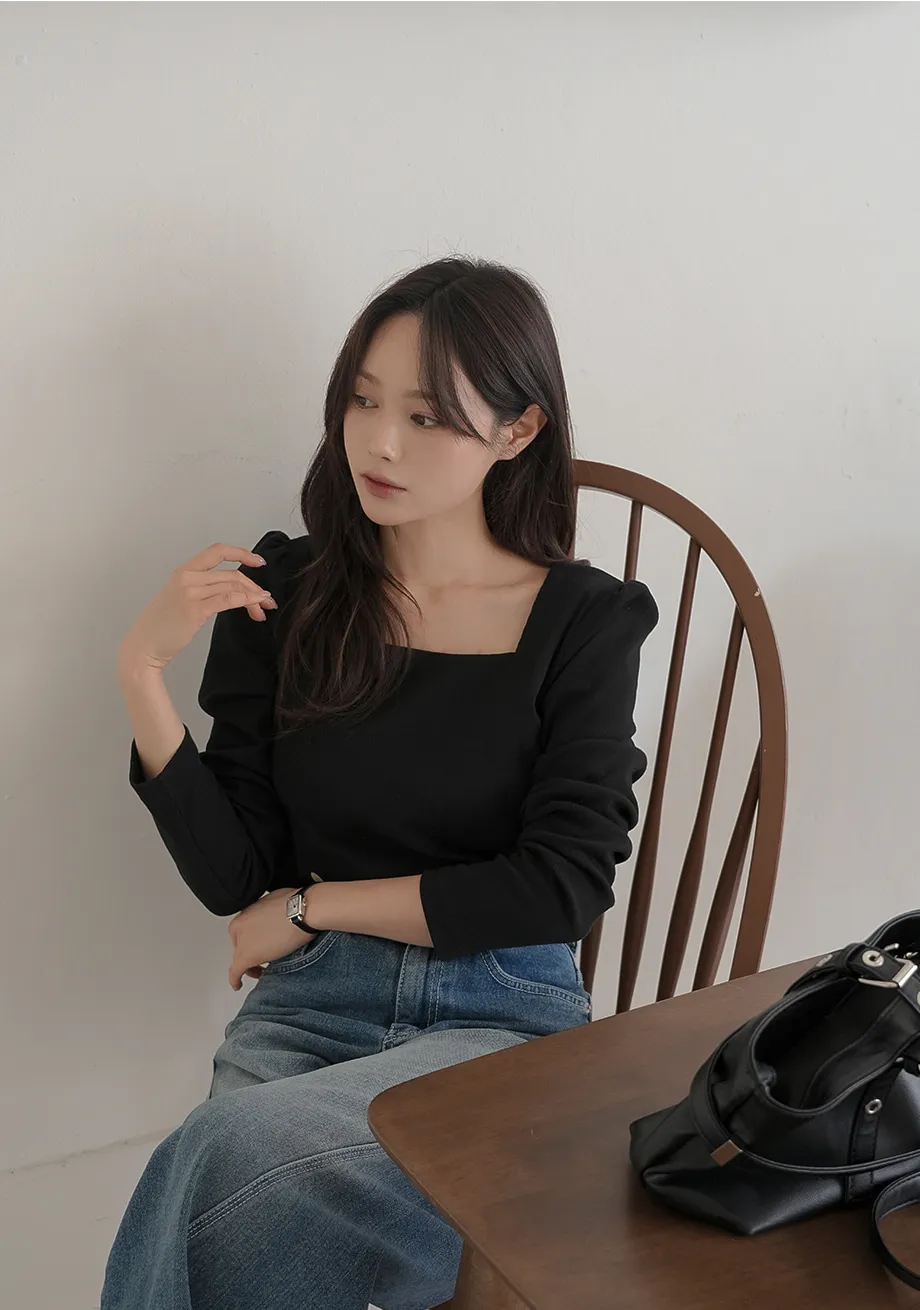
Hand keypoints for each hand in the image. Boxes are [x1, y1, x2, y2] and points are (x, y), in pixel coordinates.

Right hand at [118, 542, 277, 676]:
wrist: (144, 647)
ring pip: (233, 585)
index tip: (258, 561)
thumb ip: (202, 589)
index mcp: (183, 571)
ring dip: (254, 596)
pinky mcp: (195, 609)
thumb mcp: (179, 598)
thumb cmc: (161, 627)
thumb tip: (233, 589)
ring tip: (264, 607)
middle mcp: (187, 577)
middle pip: (231, 573)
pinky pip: (228, 599)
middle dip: (254, 586)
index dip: (241, 553)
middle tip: (266, 599)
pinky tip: (255, 605)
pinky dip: (246, 600)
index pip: (217, 551)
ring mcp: (190, 592)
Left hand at [228, 888, 310, 990]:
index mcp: (247, 913)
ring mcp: (242, 941)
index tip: (260, 947)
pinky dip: (235, 980)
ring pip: (240, 959)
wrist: (301, 911)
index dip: (252, 942)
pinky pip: (235, 972)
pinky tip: (238, 985)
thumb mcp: (276, 903)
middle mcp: (240, 926)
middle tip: (262, 961)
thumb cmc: (296, 905)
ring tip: (261, 972)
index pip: (244, 932)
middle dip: (251, 953)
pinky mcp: (246, 956)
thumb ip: (268, 915)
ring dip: (249, 966)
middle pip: (241, 946)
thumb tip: (274, 920)